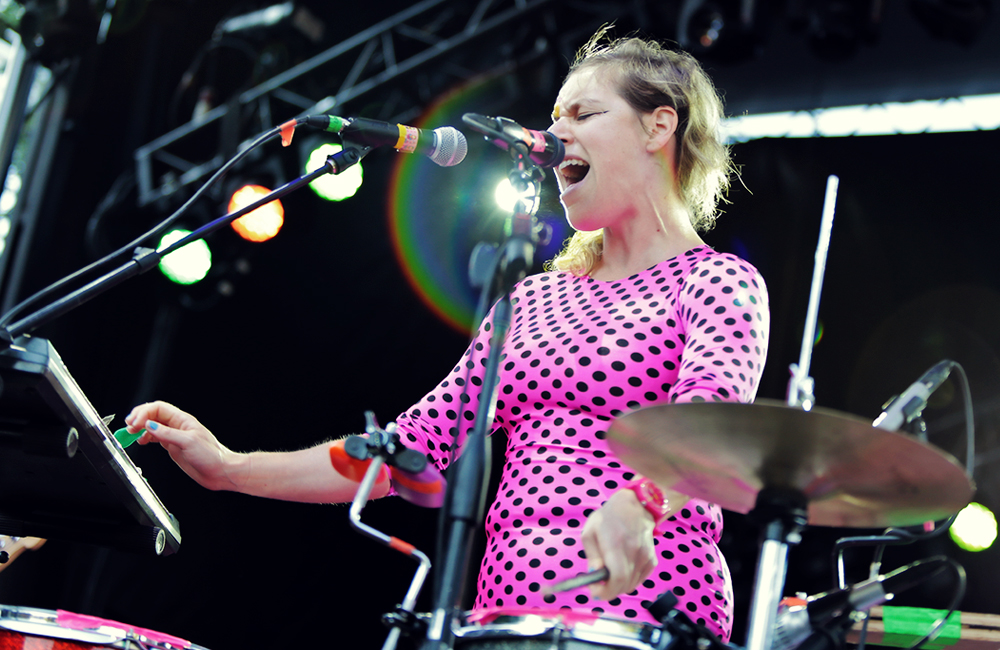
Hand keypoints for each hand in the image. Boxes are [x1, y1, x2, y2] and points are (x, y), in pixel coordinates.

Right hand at [125, 401, 244, 491]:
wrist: (219, 471)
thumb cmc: (211, 455)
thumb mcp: (187, 442)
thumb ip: (167, 434)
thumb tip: (149, 425)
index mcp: (182, 420)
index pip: (158, 408)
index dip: (144, 413)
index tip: (135, 423)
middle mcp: (177, 426)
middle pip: (153, 415)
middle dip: (139, 418)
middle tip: (129, 427)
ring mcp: (174, 436)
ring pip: (152, 426)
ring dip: (140, 428)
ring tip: (132, 434)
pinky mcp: (173, 446)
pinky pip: (155, 437)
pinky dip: (146, 437)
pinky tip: (142, 441)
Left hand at [580, 488, 659, 599]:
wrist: (635, 506)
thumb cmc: (608, 518)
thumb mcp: (590, 532)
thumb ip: (592, 556)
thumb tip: (594, 575)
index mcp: (616, 545)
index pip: (617, 578)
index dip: (605, 591)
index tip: (594, 591)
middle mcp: (634, 552)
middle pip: (624, 586)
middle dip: (609, 591)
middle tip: (599, 585)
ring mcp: (646, 557)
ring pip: (632, 585)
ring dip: (618, 586)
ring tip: (609, 575)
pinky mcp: (652, 560)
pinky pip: (640, 580)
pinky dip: (629, 581)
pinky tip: (621, 570)